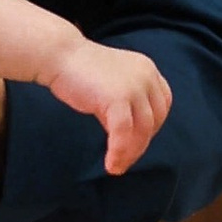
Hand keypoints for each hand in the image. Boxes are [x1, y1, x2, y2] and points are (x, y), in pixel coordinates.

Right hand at [50, 38, 172, 174]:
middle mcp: (146, 76)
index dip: (153, 126)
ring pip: (143, 130)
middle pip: (155, 120)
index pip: (162, 104)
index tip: (137, 140)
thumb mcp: (112, 84)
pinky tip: (110, 163)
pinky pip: (123, 133)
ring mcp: (134, 86)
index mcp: (148, 69)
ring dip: (131, 153)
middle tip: (125, 160)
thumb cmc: (80, 70)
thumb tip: (128, 136)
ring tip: (117, 166)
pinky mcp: (117, 97)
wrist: (59, 55)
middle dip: (141, 144)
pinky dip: (118, 151)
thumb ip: (125, 103)